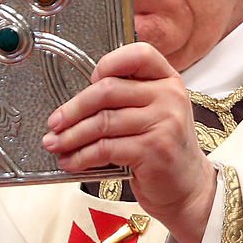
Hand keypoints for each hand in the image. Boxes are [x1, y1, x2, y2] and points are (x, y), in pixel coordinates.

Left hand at [41, 42, 216, 242]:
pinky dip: (82, 156)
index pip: (137, 54)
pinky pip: (106, 148)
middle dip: (74, 108)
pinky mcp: (153, 149)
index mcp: (168, 80)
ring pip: (102, 122)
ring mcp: (163, 122)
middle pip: (108, 90)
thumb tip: (76, 101)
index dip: (107, 64)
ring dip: (71, 136)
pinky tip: (71, 161)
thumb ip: (128, 98)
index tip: (87, 82)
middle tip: (54, 122)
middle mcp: (169, 96)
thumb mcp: (155, 113)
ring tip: (55, 144)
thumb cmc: (162, 148)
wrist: (188, 187)